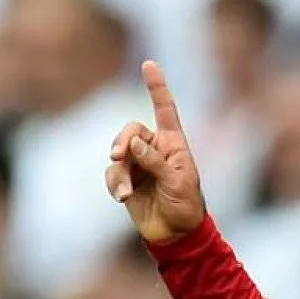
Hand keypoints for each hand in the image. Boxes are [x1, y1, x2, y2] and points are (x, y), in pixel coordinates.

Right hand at [105, 61, 204, 243]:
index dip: (156, 87)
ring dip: (119, 172)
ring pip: (118, 154)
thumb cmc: (186, 206)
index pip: (164, 110)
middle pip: (130, 131)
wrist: (177, 234)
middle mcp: (154, 149)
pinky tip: (122, 197)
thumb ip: (155, 161)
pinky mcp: (126, 180)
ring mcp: (139, 164)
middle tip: (118, 155)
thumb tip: (133, 143)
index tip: (148, 64)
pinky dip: (115, 184)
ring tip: (126, 192)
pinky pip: (112, 174)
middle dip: (122, 141)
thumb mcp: (178, 182)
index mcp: (174, 144)